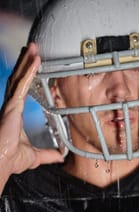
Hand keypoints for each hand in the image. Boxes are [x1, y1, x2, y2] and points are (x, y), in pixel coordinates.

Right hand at [0, 43, 62, 192]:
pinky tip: (35, 60)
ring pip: (18, 78)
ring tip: (33, 47)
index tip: (30, 64)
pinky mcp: (12, 106)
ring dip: (26, 61)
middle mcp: (11, 106)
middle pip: (18, 79)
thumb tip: (60, 156)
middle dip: (25, 62)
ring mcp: (11, 105)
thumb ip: (49, 154)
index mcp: (15, 114)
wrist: (3, 163)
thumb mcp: (36, 155)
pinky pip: (22, 85)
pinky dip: (29, 72)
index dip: (25, 75)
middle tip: (32, 48)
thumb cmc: (12, 159)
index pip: (20, 89)